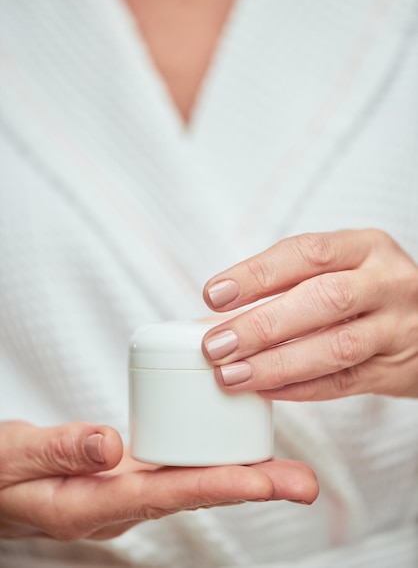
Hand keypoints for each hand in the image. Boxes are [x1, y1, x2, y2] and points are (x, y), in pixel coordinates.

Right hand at [0, 421, 317, 539]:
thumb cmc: (0, 473)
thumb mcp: (13, 457)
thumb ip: (58, 449)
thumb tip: (109, 442)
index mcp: (89, 504)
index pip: (160, 494)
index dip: (213, 485)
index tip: (260, 480)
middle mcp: (118, 504)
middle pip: (192, 494)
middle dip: (248, 488)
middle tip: (301, 483)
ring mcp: (126, 492)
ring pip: (191, 483)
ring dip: (240, 476)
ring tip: (289, 473)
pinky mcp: (129, 475)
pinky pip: (177, 469)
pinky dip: (212, 461)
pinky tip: (238, 451)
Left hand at [202, 229, 417, 399]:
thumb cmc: (370, 290)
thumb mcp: (344, 267)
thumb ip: (292, 283)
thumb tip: (218, 313)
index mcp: (366, 248)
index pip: (308, 253)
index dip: (258, 273)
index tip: (215, 294)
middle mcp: (386, 283)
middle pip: (323, 300)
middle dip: (262, 324)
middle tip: (216, 344)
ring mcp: (395, 328)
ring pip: (336, 347)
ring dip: (277, 363)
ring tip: (232, 374)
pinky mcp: (395, 369)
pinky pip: (344, 382)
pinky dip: (301, 389)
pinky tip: (266, 390)